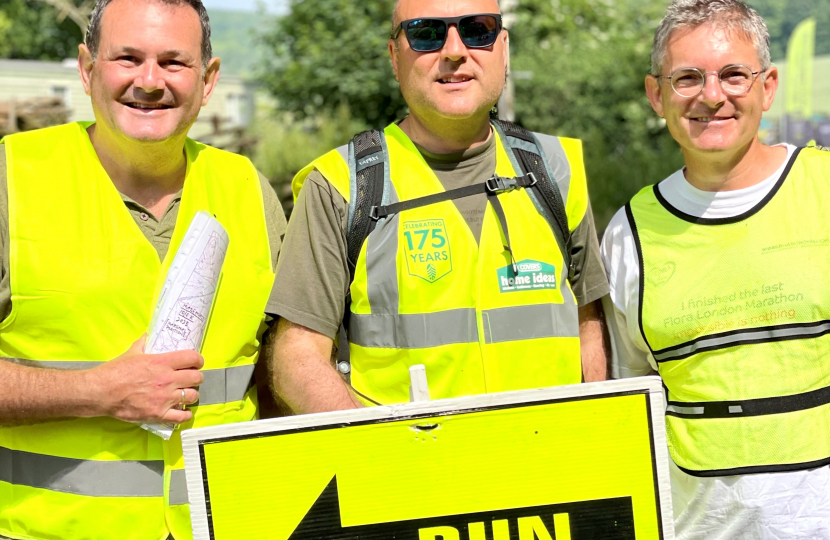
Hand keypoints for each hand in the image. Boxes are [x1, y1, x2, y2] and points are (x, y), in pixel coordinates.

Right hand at [87, 336, 204, 423]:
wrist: (101, 392)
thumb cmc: (116, 371)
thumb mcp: (132, 351)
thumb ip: (144, 342)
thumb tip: (149, 334)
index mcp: (162, 362)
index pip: (192, 358)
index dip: (198, 360)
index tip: (196, 362)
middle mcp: (167, 380)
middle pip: (196, 378)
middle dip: (196, 377)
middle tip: (191, 378)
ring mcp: (164, 398)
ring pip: (192, 396)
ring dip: (191, 394)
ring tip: (185, 393)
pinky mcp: (158, 413)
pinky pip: (181, 416)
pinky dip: (185, 414)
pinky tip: (183, 411)